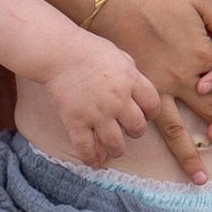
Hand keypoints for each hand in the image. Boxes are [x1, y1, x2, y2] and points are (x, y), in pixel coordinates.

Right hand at [40, 33, 161, 169]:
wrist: (59, 53)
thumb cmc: (88, 49)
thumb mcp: (119, 55)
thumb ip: (131, 72)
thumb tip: (137, 86)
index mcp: (131, 81)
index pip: (153, 105)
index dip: (150, 113)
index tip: (145, 114)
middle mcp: (118, 100)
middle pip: (137, 128)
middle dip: (134, 131)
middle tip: (128, 129)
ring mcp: (97, 114)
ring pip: (116, 144)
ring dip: (117, 149)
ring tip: (114, 149)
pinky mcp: (76, 122)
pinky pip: (86, 148)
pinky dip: (91, 158)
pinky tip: (93, 162)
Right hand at [98, 0, 211, 183]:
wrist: (114, 0)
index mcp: (206, 53)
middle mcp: (187, 77)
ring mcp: (162, 88)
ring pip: (183, 128)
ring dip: (193, 154)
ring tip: (202, 179)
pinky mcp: (140, 91)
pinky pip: (153, 123)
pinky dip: (159, 143)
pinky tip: (160, 159)